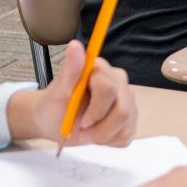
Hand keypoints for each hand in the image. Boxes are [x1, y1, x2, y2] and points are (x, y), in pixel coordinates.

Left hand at [7, 41, 135, 147]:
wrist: (55, 122)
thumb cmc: (55, 106)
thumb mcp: (58, 92)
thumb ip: (70, 70)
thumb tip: (75, 45)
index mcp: (100, 69)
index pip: (108, 88)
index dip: (96, 109)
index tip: (82, 121)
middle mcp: (118, 81)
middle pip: (122, 109)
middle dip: (100, 127)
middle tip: (82, 131)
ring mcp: (127, 100)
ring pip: (126, 122)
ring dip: (102, 135)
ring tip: (87, 134)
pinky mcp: (130, 118)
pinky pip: (126, 134)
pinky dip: (108, 140)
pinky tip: (96, 133)